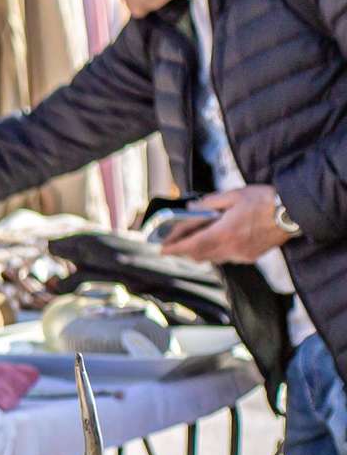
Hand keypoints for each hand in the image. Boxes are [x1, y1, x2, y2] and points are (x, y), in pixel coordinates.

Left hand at [158, 186, 292, 264]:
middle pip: (198, 255)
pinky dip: (216, 252)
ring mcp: (241, 255)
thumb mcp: (233, 195)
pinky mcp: (250, 257)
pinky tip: (217, 242)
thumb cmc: (264, 200)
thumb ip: (209, 203)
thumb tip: (191, 208)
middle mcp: (230, 248)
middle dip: (183, 250)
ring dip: (199, 252)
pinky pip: (226, 258)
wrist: (293, 213)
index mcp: (223, 233)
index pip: (191, 245)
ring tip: (193, 241)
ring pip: (212, 258)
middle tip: (174, 243)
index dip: (174, 248)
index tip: (161, 249)